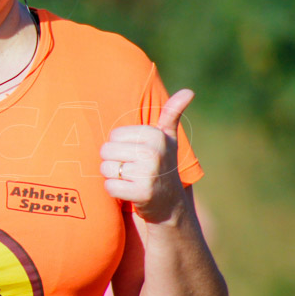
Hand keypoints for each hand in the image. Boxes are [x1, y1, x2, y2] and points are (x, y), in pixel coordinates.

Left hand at [100, 89, 194, 223]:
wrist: (169, 204)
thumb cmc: (161, 164)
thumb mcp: (168, 138)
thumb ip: (171, 114)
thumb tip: (189, 91)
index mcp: (156, 135)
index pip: (113, 135)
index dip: (120, 146)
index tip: (136, 154)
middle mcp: (153, 152)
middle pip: (106, 151)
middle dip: (114, 162)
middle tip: (132, 169)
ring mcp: (148, 173)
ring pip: (106, 169)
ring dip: (114, 177)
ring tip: (132, 180)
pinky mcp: (141, 193)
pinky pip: (109, 187)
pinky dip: (115, 191)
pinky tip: (130, 192)